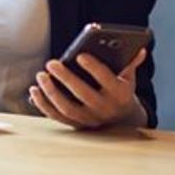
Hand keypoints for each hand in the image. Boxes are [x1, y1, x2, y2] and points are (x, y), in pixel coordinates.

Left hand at [29, 48, 149, 128]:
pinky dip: (43, 105)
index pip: (106, 79)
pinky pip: (57, 116)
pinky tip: (34, 91)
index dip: (94, 68)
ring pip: (67, 108)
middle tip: (51, 63)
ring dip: (51, 92)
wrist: (121, 120)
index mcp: (119, 94)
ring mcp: (89, 119)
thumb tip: (140, 49)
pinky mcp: (76, 125)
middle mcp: (104, 109)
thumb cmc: (120, 91)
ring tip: (41, 76)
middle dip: (66, 78)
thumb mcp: (128, 78)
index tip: (80, 55)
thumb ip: (130, 63)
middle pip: (83, 94)